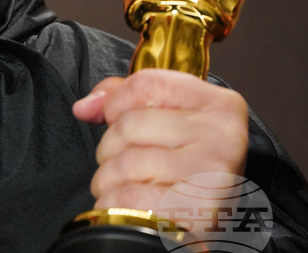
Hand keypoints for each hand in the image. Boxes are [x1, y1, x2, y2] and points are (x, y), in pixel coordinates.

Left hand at [72, 69, 248, 211]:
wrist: (220, 224)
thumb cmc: (188, 168)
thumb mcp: (169, 121)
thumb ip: (123, 99)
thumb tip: (84, 108)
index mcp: (217, 104)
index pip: (145, 84)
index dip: (116, 102)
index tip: (114, 118)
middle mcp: (222, 135)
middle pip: (131, 124)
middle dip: (109, 147)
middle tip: (117, 162)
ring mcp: (213, 172)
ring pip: (128, 162)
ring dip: (108, 179)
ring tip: (118, 186)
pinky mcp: (199, 210)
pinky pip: (132, 197)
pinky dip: (115, 203)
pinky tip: (126, 206)